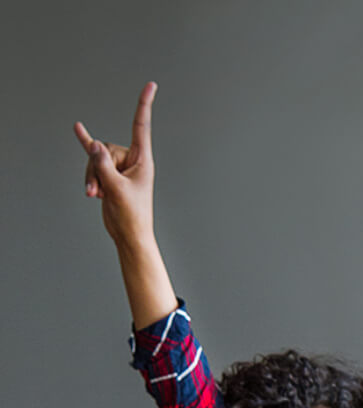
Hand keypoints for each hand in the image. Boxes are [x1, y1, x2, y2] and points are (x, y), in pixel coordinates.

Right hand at [74, 81, 157, 248]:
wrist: (127, 234)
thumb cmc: (131, 215)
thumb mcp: (117, 189)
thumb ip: (104, 166)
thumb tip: (94, 144)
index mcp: (142, 160)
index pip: (142, 126)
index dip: (144, 105)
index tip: (151, 85)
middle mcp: (131, 160)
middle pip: (106, 149)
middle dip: (97, 169)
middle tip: (101, 190)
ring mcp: (118, 166)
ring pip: (95, 158)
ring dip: (91, 177)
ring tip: (95, 194)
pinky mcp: (108, 174)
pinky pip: (94, 157)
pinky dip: (86, 147)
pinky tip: (78, 129)